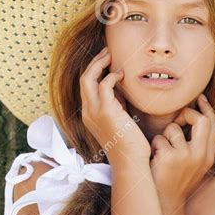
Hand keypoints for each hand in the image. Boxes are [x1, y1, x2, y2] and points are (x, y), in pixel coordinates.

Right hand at [79, 46, 150, 163]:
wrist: (130, 162)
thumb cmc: (129, 144)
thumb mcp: (119, 120)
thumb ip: (116, 105)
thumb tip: (120, 91)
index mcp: (89, 115)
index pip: (86, 87)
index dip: (94, 71)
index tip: (106, 61)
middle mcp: (88, 112)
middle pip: (83, 79)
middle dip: (94, 63)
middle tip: (107, 52)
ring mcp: (94, 112)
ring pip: (88, 79)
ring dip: (99, 64)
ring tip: (111, 56)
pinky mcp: (106, 112)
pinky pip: (104, 85)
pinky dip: (112, 76)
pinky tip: (122, 75)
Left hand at [149, 94, 214, 213]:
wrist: (164, 206)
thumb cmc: (174, 183)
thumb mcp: (193, 166)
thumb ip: (196, 145)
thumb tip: (193, 118)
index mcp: (208, 157)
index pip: (214, 125)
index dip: (207, 109)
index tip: (200, 98)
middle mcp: (200, 156)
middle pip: (201, 120)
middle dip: (187, 113)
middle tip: (177, 118)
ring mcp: (186, 157)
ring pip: (174, 128)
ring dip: (163, 136)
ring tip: (160, 152)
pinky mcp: (170, 158)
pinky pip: (159, 138)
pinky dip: (154, 146)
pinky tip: (154, 160)